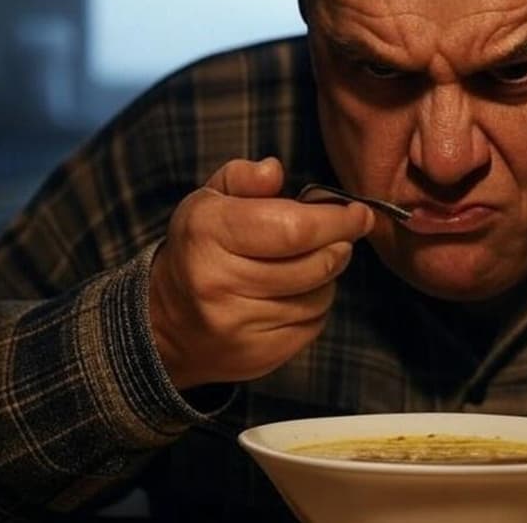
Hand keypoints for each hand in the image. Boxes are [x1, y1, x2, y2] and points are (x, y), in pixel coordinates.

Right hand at [148, 157, 373, 389]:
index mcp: (209, 233)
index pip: (295, 229)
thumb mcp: (209, 201)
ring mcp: (238, 324)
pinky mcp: (257, 355)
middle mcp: (219, 281)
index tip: (359, 214)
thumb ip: (243, 178)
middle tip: (339, 236)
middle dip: (339, 246)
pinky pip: (312, 325)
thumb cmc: (201, 249)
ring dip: (326, 277)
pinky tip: (294, 294)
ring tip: (307, 265)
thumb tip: (275, 171)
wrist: (166, 323)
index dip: (337, 221)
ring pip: (319, 296)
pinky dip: (314, 306)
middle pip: (315, 265)